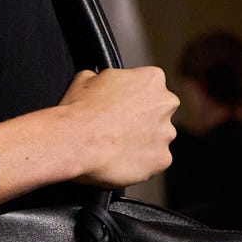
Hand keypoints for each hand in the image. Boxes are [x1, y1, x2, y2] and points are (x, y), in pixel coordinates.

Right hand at [60, 67, 178, 186]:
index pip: (149, 86)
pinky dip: (140, 163)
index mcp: (152, 79)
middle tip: (119, 127)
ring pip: (158, 139)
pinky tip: (120, 160)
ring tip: (116, 146)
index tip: (120, 106)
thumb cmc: (80, 110)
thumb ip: (105, 78)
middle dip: (143, 120)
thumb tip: (100, 82)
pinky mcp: (161, 160)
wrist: (75, 142)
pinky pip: (154, 162)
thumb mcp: (86, 78)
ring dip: (142, 142)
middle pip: (159, 113)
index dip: (133, 97)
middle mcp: (166, 104)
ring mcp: (166, 134)